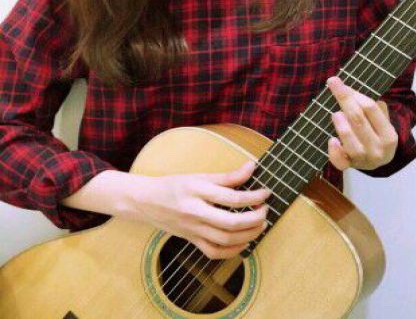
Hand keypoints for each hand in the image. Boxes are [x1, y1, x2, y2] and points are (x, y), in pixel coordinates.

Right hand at [126, 161, 271, 259]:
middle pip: (230, 223)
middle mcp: (194, 212)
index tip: (266, 192)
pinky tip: (245, 241)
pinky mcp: (191, 241)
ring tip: (261, 224)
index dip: (253, 196)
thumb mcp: (200, 175)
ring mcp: (192, 230)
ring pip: (225, 240)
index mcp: (197, 191)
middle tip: (266, 210)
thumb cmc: (175, 185)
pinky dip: (232, 250)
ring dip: (248, 234)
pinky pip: (214, 252)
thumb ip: (227, 176)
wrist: (146, 201)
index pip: (231, 197)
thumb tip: (252, 167)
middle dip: (254, 219)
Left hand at [325, 75, 398, 170]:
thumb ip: (374, 108)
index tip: (342, 84)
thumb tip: (353, 93)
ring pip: (349, 140)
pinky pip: (340, 161)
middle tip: (333, 83)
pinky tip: (332, 140)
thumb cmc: (378, 135)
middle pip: (358, 120)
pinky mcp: (349, 166)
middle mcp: (378, 149)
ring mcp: (363, 160)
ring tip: (336, 114)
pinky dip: (334, 151)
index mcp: (389, 135)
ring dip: (341, 124)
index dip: (354, 94)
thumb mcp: (383, 122)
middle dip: (344, 100)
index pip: (370, 108)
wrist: (378, 162)